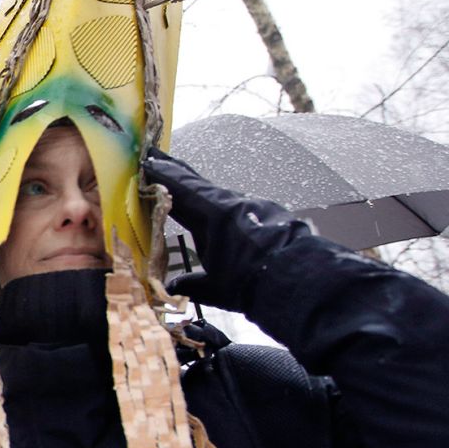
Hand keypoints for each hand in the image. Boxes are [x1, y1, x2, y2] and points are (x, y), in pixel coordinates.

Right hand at [141, 148, 310, 312]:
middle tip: (160, 159)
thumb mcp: (214, 288)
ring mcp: (253, 206)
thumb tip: (171, 287)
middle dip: (177, 173)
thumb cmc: (251, 285)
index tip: (148, 162)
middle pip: (198, 184)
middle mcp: (231, 203)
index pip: (179, 188)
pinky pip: (237, 206)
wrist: (299, 284)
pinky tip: (221, 216)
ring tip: (184, 189)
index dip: (162, 175)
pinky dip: (221, 206)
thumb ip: (190, 284)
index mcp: (211, 214)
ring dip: (200, 192)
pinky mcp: (270, 215)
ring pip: (219, 196)